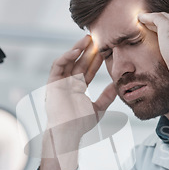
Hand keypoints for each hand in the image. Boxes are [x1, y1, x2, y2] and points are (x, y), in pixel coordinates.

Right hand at [45, 35, 116, 152]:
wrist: (68, 131)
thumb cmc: (80, 123)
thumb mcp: (98, 108)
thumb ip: (107, 96)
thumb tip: (116, 86)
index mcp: (78, 88)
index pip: (88, 70)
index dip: (96, 60)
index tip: (106, 50)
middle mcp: (68, 82)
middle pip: (79, 62)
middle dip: (87, 51)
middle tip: (98, 38)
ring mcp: (60, 82)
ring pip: (68, 60)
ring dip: (76, 49)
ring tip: (87, 39)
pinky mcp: (52, 82)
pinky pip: (58, 65)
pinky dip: (65, 57)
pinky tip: (75, 50)